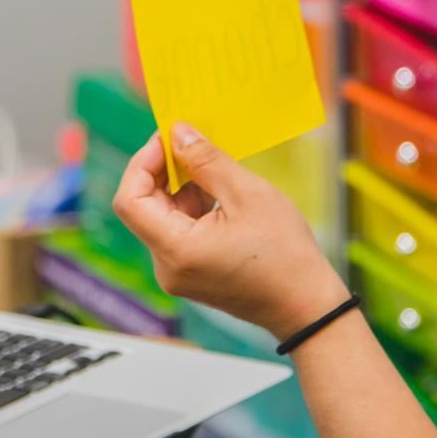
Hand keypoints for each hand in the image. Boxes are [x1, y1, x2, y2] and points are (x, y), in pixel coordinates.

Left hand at [111, 122, 347, 341]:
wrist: (306, 305)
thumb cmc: (284, 253)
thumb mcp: (248, 194)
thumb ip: (206, 160)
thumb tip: (177, 131)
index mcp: (176, 250)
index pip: (130, 200)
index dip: (142, 162)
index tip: (167, 137)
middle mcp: (167, 267)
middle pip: (143, 208)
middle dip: (162, 171)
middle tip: (190, 141)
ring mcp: (177, 273)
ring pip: (161, 217)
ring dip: (180, 187)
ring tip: (213, 166)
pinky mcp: (189, 273)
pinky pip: (178, 231)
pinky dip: (191, 206)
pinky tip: (218, 191)